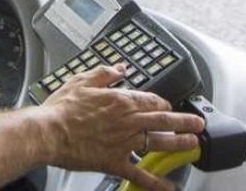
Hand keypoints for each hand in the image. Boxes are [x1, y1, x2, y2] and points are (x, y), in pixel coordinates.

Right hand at [39, 64, 204, 190]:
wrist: (48, 133)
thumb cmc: (61, 110)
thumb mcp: (82, 80)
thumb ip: (104, 73)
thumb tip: (120, 67)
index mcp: (120, 101)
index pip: (151, 100)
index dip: (163, 104)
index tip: (168, 107)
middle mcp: (127, 121)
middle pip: (163, 120)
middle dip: (184, 121)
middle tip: (198, 123)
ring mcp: (123, 143)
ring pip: (158, 142)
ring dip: (178, 143)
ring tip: (192, 144)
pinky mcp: (114, 162)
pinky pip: (139, 173)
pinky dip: (155, 182)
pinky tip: (167, 187)